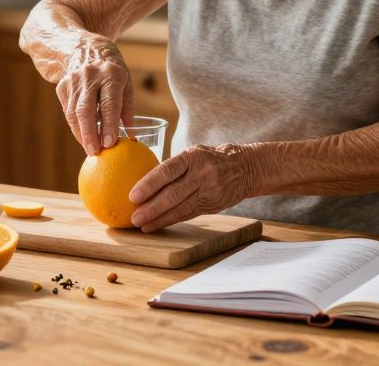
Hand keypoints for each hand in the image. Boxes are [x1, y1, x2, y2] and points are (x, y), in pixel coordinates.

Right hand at [55, 37, 133, 155]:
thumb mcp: (125, 81)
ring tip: (90, 149)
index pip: (109, 103)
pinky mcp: (62, 86)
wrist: (83, 47)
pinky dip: (75, 126)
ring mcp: (73, 81)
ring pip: (74, 113)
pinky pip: (68, 111)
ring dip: (81, 134)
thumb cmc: (111, 69)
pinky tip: (83, 136)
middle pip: (86, 110)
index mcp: (111, 74)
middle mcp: (90, 76)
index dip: (109, 124)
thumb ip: (127, 108)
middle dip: (90, 134)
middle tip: (95, 152)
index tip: (110, 143)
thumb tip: (131, 136)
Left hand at [127, 144, 255, 231]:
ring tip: (141, 225)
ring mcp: (209, 191)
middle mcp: (202, 174)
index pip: (167, 170)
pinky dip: (170, 221)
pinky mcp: (213, 205)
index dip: (149, 184)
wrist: (246, 168)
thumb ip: (174, 167)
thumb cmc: (211, 159)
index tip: (133, 195)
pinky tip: (156, 225)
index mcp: (193, 156)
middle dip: (152, 208)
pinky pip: (188, 214)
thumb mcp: (194, 154)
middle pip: (173, 193)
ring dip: (159, 218)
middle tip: (134, 217)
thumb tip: (143, 181)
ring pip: (180, 208)